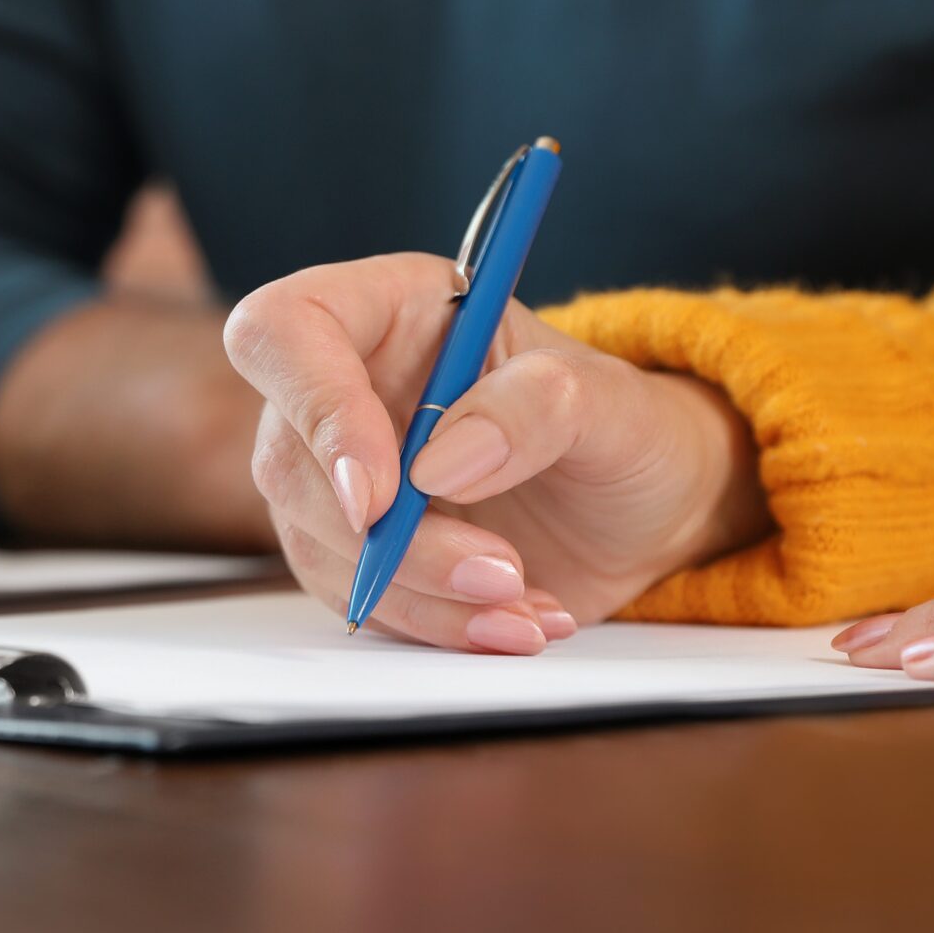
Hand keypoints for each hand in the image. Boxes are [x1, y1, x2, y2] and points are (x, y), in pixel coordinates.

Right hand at [224, 254, 771, 651]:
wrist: (648, 509)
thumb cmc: (626, 429)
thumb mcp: (610, 404)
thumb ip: (533, 409)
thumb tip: (438, 464)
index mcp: (392, 309)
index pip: (285, 331)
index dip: (314, 408)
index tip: (381, 493)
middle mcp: (349, 383)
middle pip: (289, 459)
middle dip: (391, 538)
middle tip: (497, 570)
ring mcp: (342, 469)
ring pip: (317, 541)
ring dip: (418, 590)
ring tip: (523, 605)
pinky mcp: (357, 546)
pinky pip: (355, 596)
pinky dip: (433, 623)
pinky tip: (509, 623)